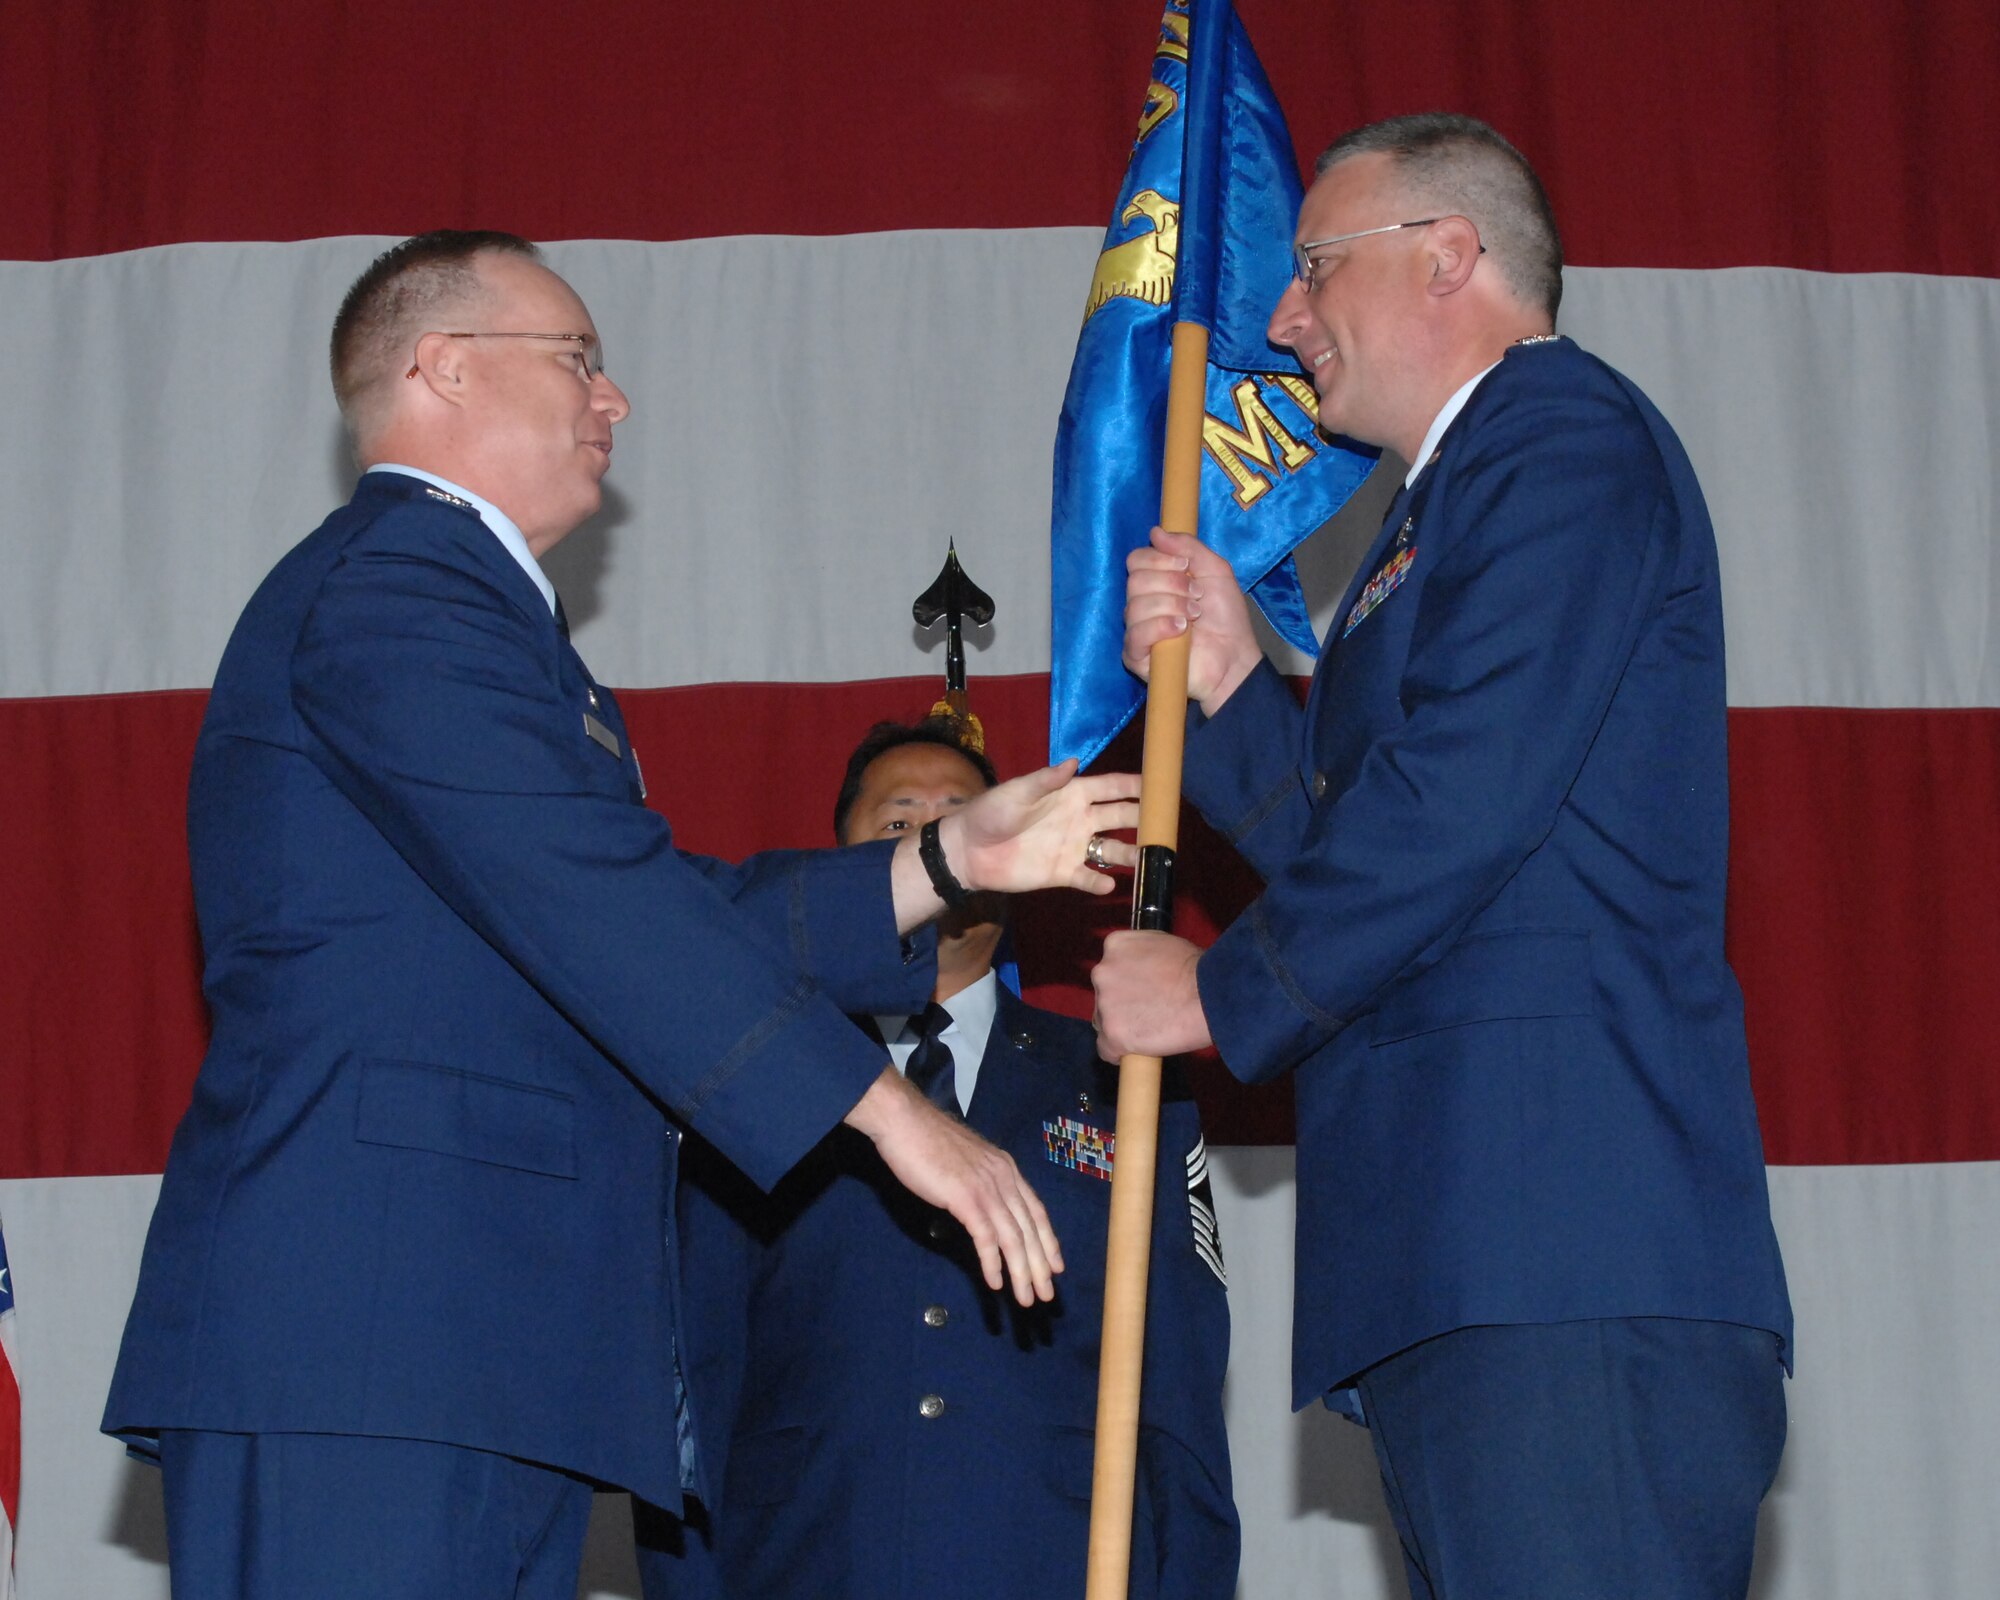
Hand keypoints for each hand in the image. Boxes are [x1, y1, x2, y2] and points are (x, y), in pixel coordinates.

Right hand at [844, 1068, 1063, 1304]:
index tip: (1056, 1266)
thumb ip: (978, 1181)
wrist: (905, 1121)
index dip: (1048, 1240)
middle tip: (1046, 1295)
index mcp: (1006, 1168)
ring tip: (1025, 1298)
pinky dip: (993, 1263)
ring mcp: (986, 1188)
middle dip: (1041, 1265)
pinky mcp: (965, 1198)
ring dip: (1022, 1272)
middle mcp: (1003, 1178)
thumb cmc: (927, 1140)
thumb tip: (980, 1205)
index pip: (1036, 1210)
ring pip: (1013, 1238)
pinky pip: (986, 1238)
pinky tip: (995, 1282)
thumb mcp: (965, 1161)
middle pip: (1030, 1229)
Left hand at [939, 761, 1141, 896]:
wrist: (970, 851)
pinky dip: (1100, 883)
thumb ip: (1045, 780)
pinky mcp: (1063, 873)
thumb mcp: (1017, 792)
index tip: (1161, 785)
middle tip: (1166, 823)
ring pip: (1112, 850)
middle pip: (1121, 817)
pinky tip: (1110, 886)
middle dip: (1144, 818)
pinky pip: (1088, 878)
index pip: (1112, 787)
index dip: (1135, 785)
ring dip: (1131, 853)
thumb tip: (1074, 761)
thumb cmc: (991, 813)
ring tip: (1149, 858)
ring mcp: (1074, 847)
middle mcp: (1080, 819)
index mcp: (1072, 794)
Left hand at [1091, 929, 1212, 1061]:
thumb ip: (1142, 956)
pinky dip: (1120, 1053)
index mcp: (1115, 946)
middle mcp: (1103, 972)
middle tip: (1150, 1012)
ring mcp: (1105, 1004)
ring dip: (1122, 1028)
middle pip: (1104, 996)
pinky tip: (1140, 1049)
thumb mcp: (1165, 944)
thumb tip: (1142, 971)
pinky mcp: (1112, 1034)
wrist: (1210, 996)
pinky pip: (1106, 1050)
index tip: (1142, 994)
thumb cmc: (1199, 970)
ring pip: (1104, 1023)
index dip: (1126, 985)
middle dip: (1122, 1006)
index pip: (1109, 970)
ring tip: (1152, 1030)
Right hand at [1123, 527, 1261, 715]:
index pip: (1136, 560)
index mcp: (1156, 582)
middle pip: (1135, 580)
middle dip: (1171, 584)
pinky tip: (1181, 631)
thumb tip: (1155, 532)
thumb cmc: (1226, 617)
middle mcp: (1142, 603)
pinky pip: (1135, 633)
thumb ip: (1189, 547)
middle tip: (1196, 597)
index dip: (1159, 559)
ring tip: (1193, 617)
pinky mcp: (1136, 655)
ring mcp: (1137, 629)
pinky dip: (1160, 627)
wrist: (1235, 658)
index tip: (1186, 566)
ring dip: (1172, 606)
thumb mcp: (1215, 571)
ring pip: (1135, 605)